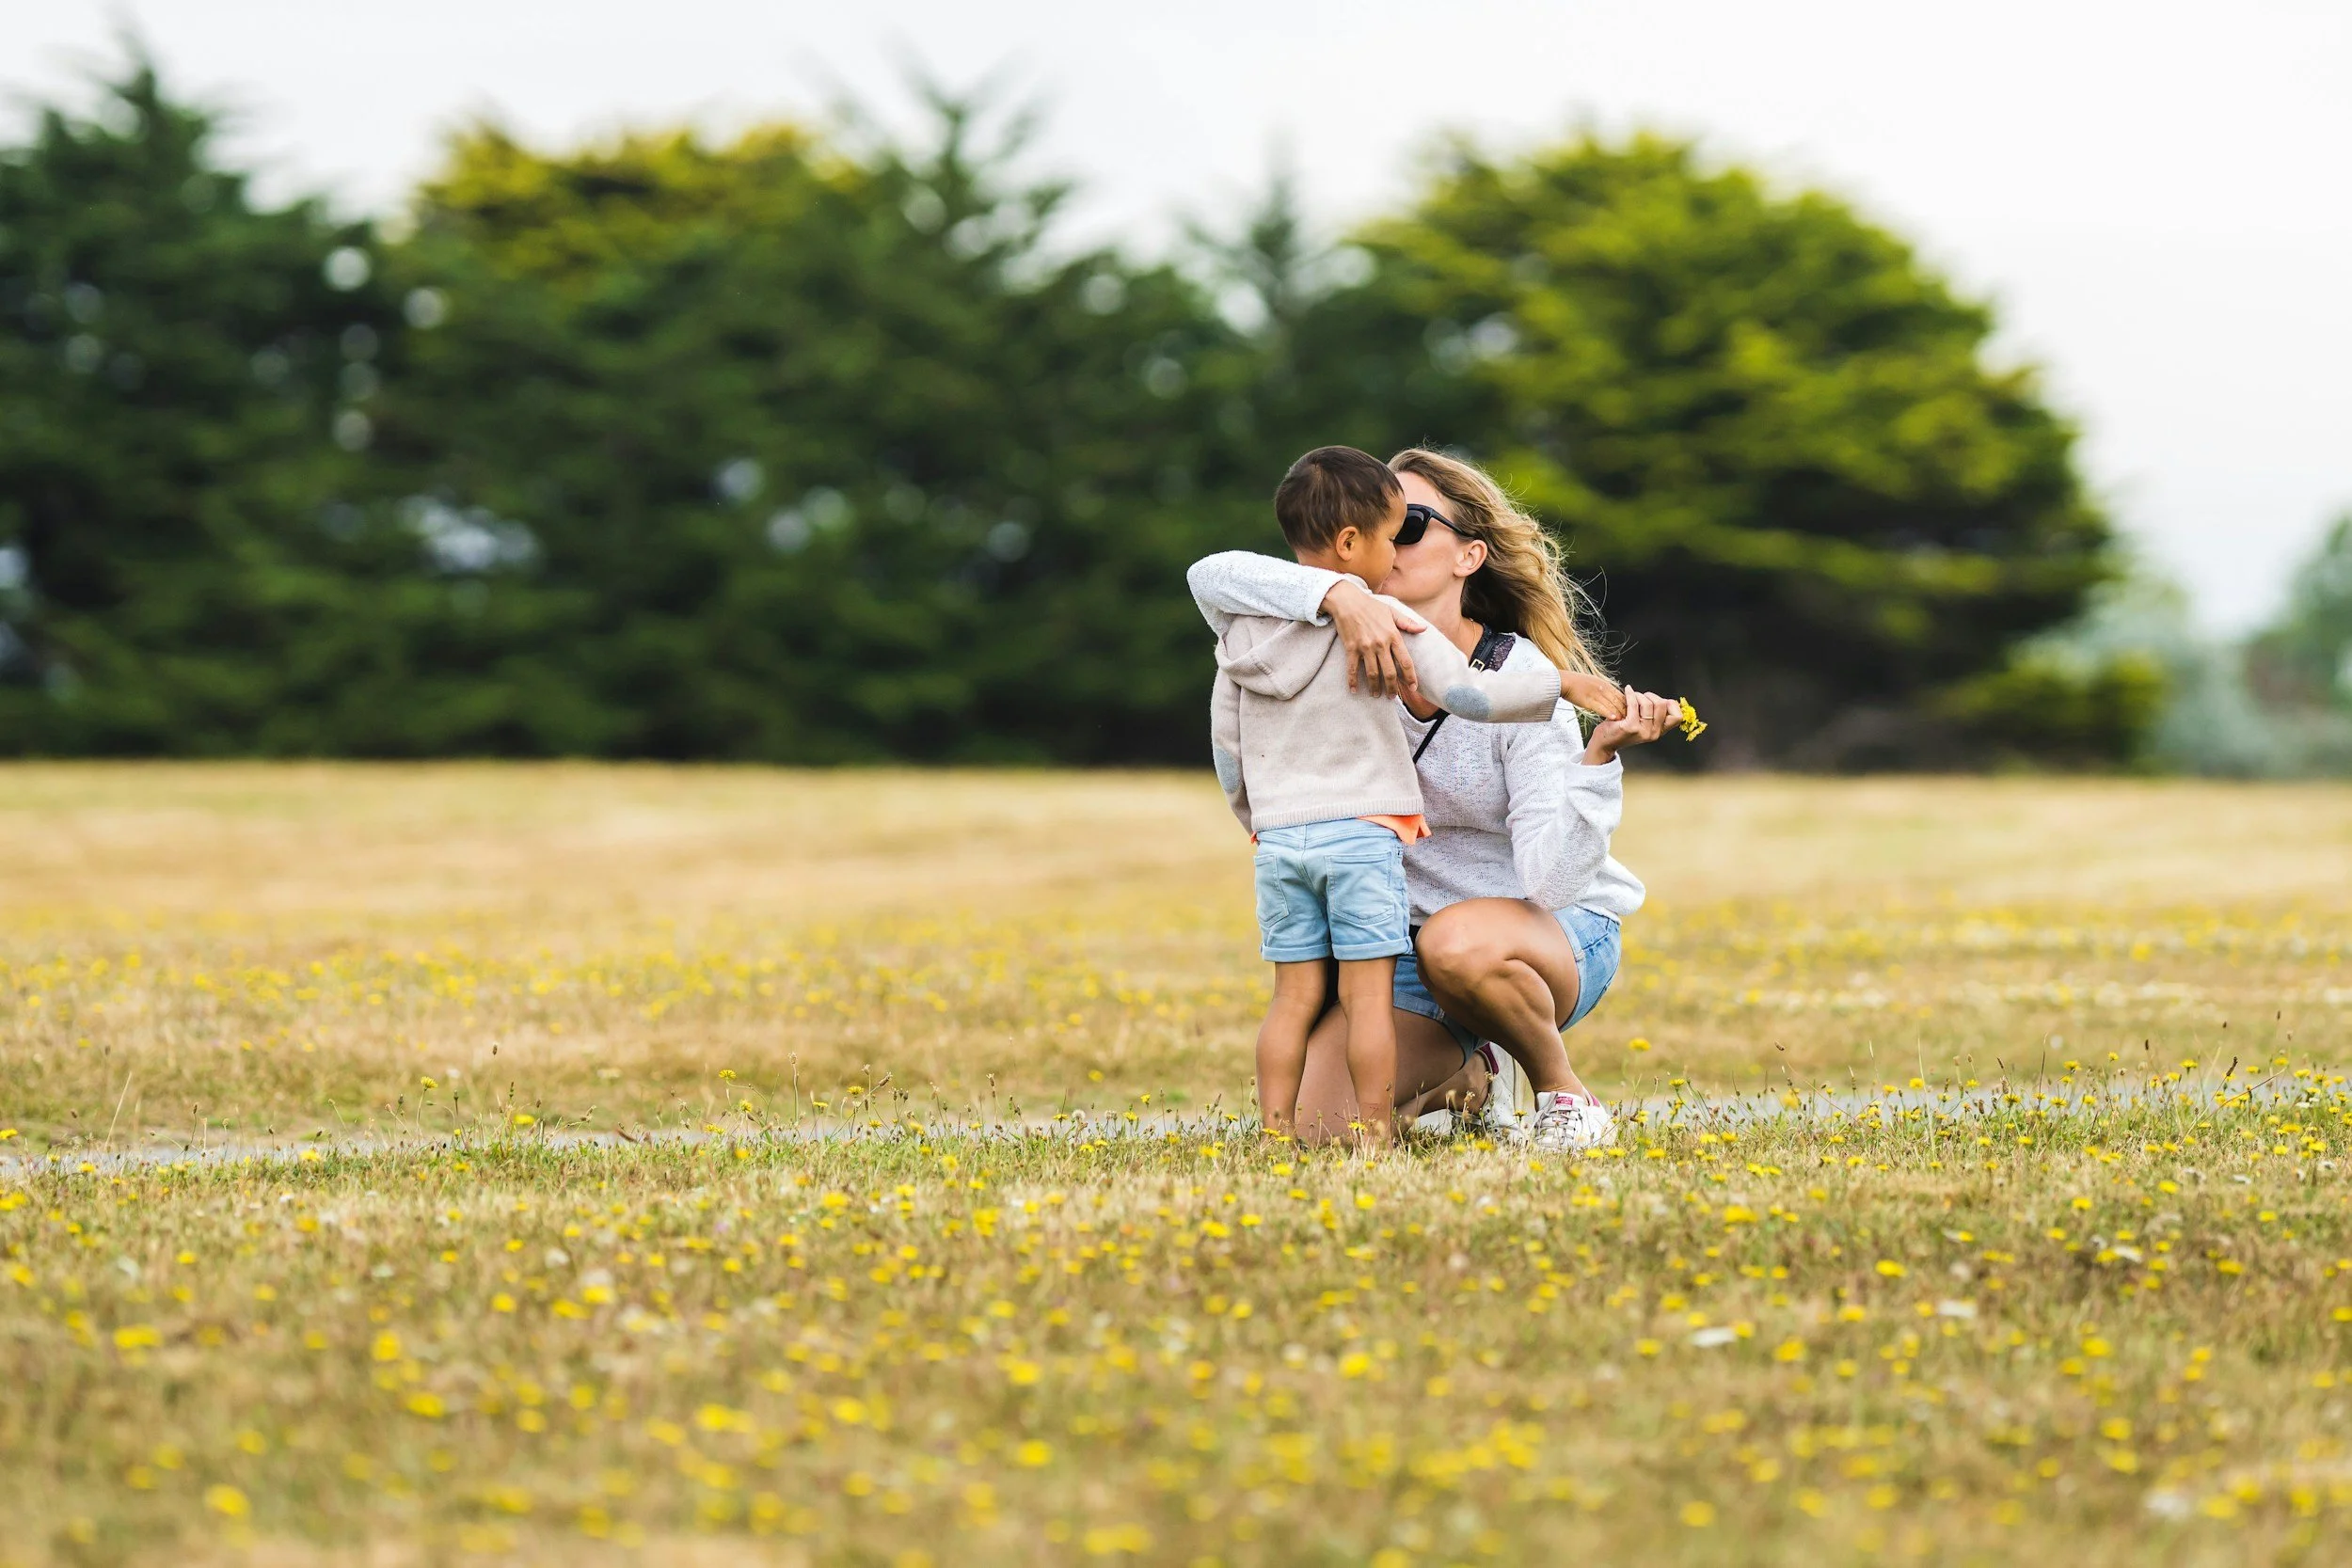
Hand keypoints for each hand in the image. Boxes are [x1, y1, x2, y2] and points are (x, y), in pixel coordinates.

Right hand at [1322, 580, 1424, 698]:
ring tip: (1376, 695)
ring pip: (1372, 673)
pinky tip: (1354, 691)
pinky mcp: (1351, 649)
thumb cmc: (1371, 606)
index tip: (1413, 688)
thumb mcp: (1392, 611)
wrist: (1348, 601)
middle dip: (1392, 688)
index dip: (1410, 677)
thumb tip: (1424, 628)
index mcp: (1393, 636)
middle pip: (1389, 672)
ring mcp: (1365, 647)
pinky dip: (1352, 681)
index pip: (1405, 661)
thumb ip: (1408, 623)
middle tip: (1392, 697)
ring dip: (1375, 687)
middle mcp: (1380, 644)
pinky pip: (1352, 669)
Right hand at [1559, 670, 1627, 720]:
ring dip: (1619, 713)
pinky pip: (1601, 708)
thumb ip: (1603, 689)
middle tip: (1630, 719)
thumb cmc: (1576, 682)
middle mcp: (1603, 688)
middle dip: (1625, 710)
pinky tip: (1613, 718)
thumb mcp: (1593, 682)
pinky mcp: (1589, 701)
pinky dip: (1608, 713)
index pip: (1620, 695)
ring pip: (1612, 705)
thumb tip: (1610, 695)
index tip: (1630, 711)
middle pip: (1618, 700)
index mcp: (1605, 684)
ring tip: (1624, 721)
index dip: (1626, 704)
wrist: (1564, 682)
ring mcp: (1596, 695)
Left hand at [1585, 688, 1678, 763]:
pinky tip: (1627, 690)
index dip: (1670, 704)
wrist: (1604, 743)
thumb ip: (1653, 714)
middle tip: (1640, 697)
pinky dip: (1630, 694)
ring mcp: (1643, 731)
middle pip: (1662, 705)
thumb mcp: (1643, 723)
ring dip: (1639, 695)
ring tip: (1631, 697)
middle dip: (1651, 696)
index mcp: (1659, 732)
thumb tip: (1661, 699)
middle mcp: (1654, 733)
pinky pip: (1634, 704)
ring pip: (1648, 703)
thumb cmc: (1622, 728)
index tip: (1657, 701)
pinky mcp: (1630, 727)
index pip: (1678, 717)